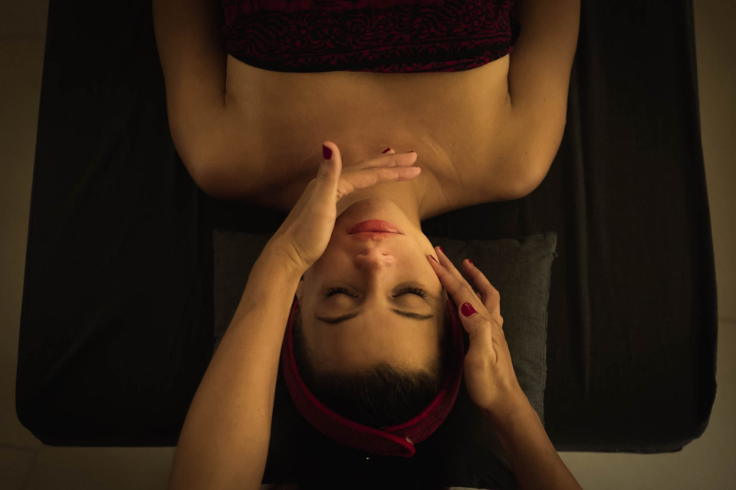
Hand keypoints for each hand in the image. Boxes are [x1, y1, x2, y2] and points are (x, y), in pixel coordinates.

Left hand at [267, 141, 420, 273]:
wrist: (287, 256)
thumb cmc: (306, 236)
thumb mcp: (320, 204)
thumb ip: (328, 175)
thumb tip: (330, 144)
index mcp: (332, 183)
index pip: (369, 172)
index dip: (393, 169)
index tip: (416, 168)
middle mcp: (328, 183)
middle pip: (365, 168)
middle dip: (390, 162)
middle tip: (413, 157)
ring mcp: (325, 193)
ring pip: (358, 174)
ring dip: (378, 167)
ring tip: (393, 159)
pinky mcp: (324, 204)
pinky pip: (351, 184)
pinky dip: (364, 179)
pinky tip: (363, 181)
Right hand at [427, 246, 526, 416]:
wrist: (504, 403)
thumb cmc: (488, 384)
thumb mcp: (480, 358)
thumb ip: (477, 330)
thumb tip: (466, 304)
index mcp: (484, 323)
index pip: (462, 293)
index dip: (446, 275)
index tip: (430, 259)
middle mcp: (489, 321)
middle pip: (470, 288)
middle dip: (455, 269)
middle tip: (439, 252)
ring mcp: (491, 328)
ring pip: (481, 294)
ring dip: (471, 277)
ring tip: (463, 264)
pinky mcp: (489, 336)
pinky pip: (483, 306)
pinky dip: (476, 294)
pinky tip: (473, 297)